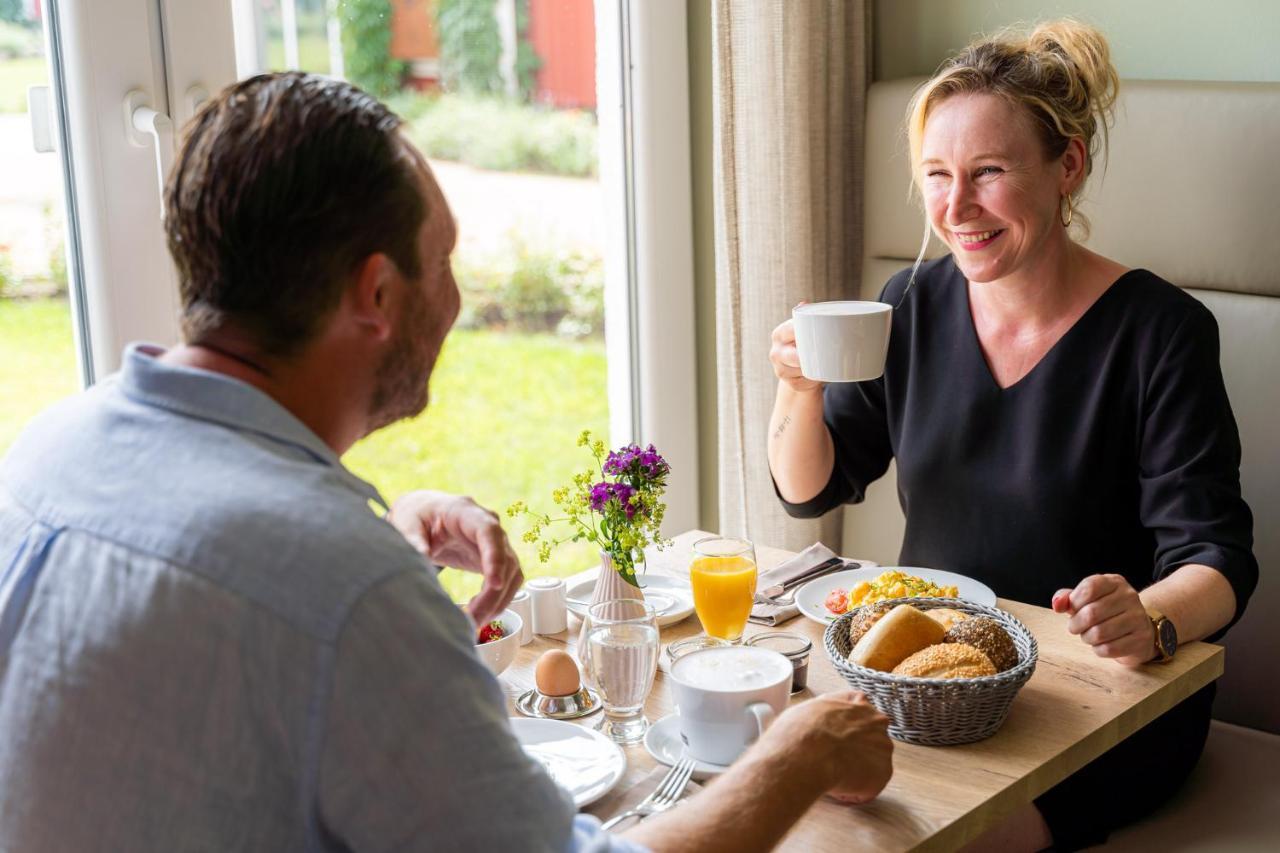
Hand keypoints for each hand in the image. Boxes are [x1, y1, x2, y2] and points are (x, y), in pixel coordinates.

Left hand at [388, 490, 523, 624]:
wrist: (425, 514)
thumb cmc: (417, 516)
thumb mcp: (407, 524)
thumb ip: (414, 540)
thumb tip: (421, 557)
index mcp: (467, 512)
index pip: (490, 532)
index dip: (495, 557)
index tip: (494, 584)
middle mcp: (489, 525)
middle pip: (505, 559)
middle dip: (494, 593)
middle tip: (474, 619)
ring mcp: (496, 543)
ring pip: (511, 574)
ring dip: (498, 601)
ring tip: (475, 622)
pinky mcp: (495, 559)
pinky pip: (507, 581)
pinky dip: (498, 601)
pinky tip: (480, 614)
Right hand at [756, 690, 892, 803]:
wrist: (805, 754)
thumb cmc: (799, 732)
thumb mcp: (807, 710)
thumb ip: (824, 715)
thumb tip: (816, 723)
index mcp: (858, 704)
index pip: (861, 711)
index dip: (848, 726)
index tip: (837, 736)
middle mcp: (876, 723)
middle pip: (870, 739)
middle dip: (854, 750)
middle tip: (831, 759)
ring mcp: (883, 748)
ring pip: (869, 764)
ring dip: (854, 771)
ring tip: (830, 774)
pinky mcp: (883, 774)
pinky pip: (868, 787)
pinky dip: (853, 791)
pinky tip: (835, 786)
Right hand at [769, 309, 821, 393]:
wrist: (797, 370)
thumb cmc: (803, 344)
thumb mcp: (803, 331)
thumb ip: (805, 317)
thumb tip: (804, 302)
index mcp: (779, 334)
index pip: (790, 330)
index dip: (802, 331)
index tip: (816, 331)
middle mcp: (776, 352)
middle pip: (792, 355)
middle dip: (806, 355)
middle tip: (823, 351)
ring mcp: (781, 370)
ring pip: (801, 369)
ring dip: (813, 367)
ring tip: (823, 362)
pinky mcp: (791, 384)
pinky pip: (806, 380)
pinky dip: (814, 377)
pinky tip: (817, 374)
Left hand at [1052, 574, 1153, 666]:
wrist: (1138, 629)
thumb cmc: (1106, 612)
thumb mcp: (1087, 598)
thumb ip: (1068, 598)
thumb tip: (1057, 604)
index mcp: (1115, 582)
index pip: (1089, 587)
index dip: (1074, 602)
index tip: (1072, 609)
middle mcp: (1129, 597)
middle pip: (1091, 613)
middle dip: (1076, 624)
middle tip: (1076, 627)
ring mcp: (1138, 618)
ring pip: (1099, 633)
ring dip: (1086, 638)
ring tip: (1089, 635)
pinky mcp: (1141, 639)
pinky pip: (1109, 649)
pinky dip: (1098, 649)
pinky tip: (1102, 644)